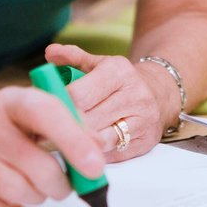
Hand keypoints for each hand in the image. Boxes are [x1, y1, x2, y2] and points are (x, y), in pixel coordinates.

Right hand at [0, 88, 106, 206]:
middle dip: (62, 182)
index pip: (45, 113)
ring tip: (42, 190)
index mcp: (8, 102)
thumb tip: (98, 152)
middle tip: (66, 183)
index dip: (74, 140)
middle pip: (37, 166)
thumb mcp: (17, 112)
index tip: (95, 166)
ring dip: (43, 198)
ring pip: (23, 193)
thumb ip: (57, 126)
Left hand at [42, 43, 175, 162]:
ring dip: (81, 142)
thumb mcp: (100, 63)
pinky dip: (97, 153)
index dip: (59, 105)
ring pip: (101, 140)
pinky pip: (113, 155)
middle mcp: (135, 95)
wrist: (161, 94)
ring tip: (67, 139)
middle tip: (49, 130)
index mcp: (119, 72)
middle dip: (67, 126)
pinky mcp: (146, 142)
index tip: (45, 111)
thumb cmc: (121, 81)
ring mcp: (143, 120)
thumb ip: (73, 57)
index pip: (80, 95)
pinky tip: (88, 148)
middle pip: (89, 120)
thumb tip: (50, 52)